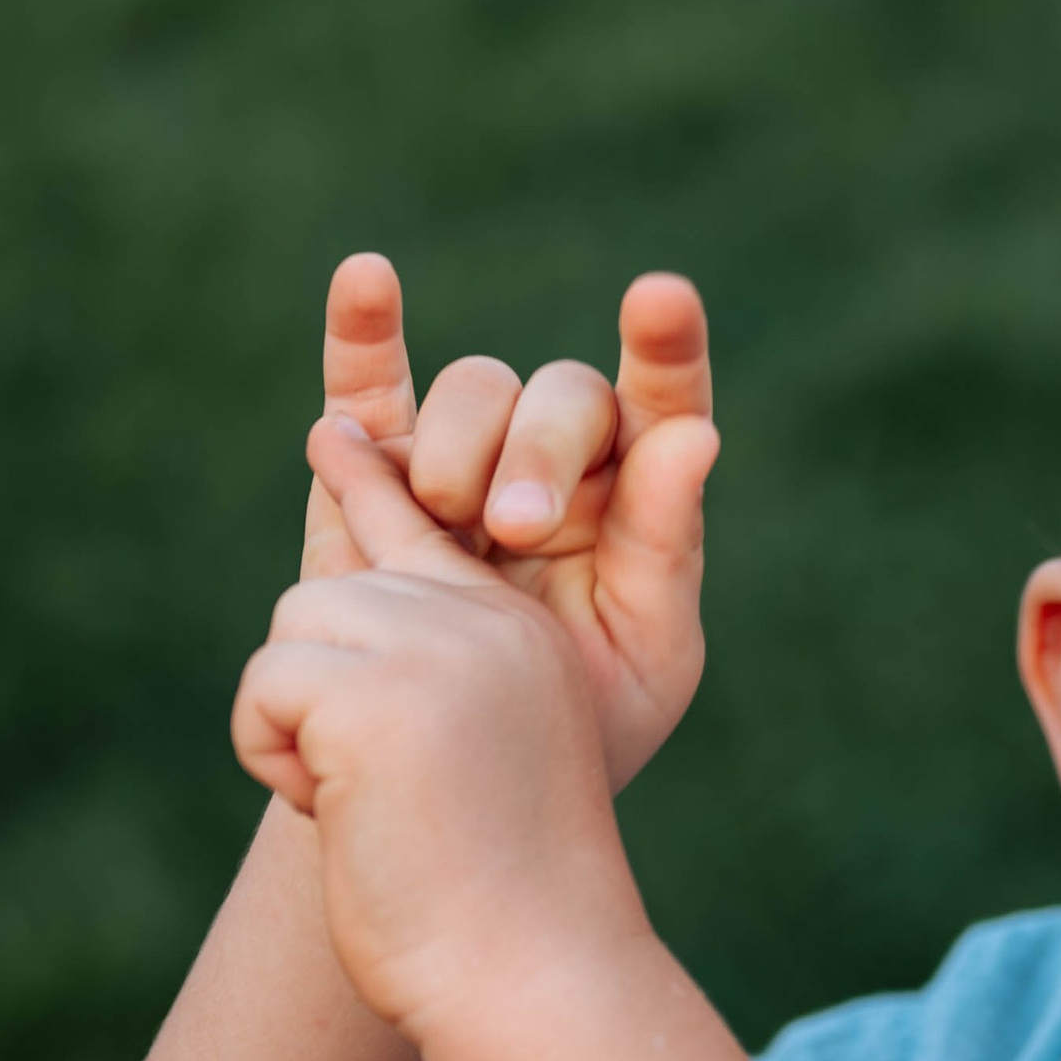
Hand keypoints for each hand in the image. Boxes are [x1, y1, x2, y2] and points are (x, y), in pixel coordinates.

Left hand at [235, 419, 649, 1042]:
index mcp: (521, 634)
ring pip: (291, 630)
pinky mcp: (375, 689)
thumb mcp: (469, 760)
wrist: (528, 976)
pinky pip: (264, 684)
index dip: (369, 478)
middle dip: (315, 692)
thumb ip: (420, 671)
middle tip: (382, 794)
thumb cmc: (499, 904)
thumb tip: (325, 600)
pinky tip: (342, 811)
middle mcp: (488, 620)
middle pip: (327, 592)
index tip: (332, 438)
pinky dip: (272, 756)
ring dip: (291, 725)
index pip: (422, 530)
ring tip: (368, 805)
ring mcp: (437, 645)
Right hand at [299, 253, 716, 785]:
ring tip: (452, 526)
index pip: (664, 397)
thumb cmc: (575, 727)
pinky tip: (368, 280)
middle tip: (515, 532)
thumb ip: (668, 545)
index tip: (661, 300)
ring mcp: (466, 456)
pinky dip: (365, 330)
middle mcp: (558, 460)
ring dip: (462, 448)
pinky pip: (370, 383)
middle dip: (539, 455)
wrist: (455, 780)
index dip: (667, 343)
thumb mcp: (647, 655)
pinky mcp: (376, 470)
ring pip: (472, 391)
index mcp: (638, 496)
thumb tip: (694, 434)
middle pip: (558, 395)